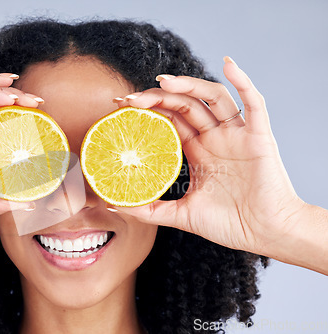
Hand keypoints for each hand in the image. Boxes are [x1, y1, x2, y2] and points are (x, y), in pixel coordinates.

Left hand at [112, 57, 304, 256]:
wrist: (267, 234)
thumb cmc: (230, 224)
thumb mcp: (182, 215)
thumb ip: (150, 210)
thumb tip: (115, 205)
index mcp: (197, 151)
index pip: (169, 120)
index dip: (146, 109)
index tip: (121, 106)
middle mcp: (215, 138)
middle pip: (184, 105)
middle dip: (157, 97)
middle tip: (130, 98)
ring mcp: (236, 135)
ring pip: (212, 97)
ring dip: (188, 85)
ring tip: (162, 81)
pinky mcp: (259, 137)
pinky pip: (253, 102)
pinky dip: (243, 80)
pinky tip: (228, 63)